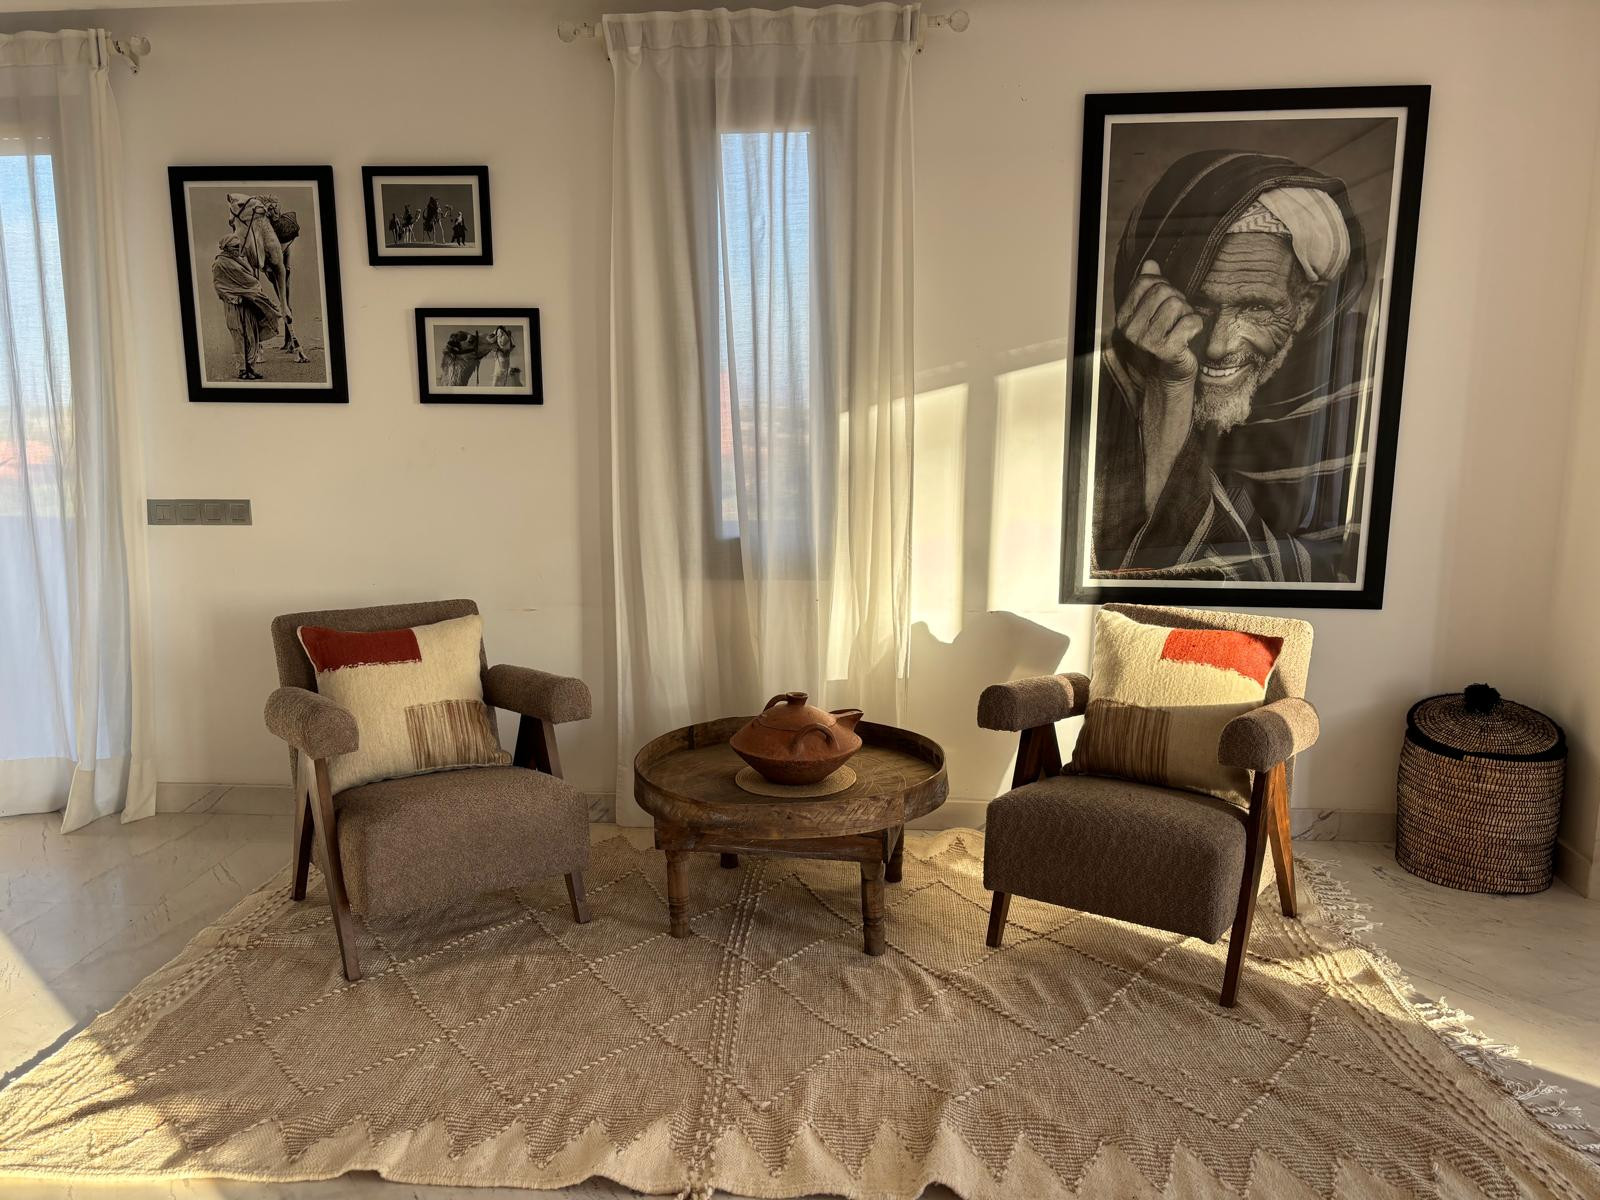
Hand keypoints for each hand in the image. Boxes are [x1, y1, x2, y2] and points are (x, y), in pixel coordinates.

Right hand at [1116, 259, 1204, 382]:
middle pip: (1163, 291)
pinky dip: (1196, 326)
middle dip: (1178, 300)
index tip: (1165, 301)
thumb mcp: (1152, 313)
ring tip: (1181, 328)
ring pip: (1178, 304)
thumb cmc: (1163, 342)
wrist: (1168, 377)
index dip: (1163, 285)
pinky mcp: (1167, 350)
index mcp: (1123, 318)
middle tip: (1177, 317)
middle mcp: (1131, 330)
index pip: (1145, 282)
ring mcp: (1147, 341)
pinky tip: (1189, 337)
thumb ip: (1149, 287)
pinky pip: (1191, 321)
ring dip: (1187, 313)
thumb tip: (1150, 263)